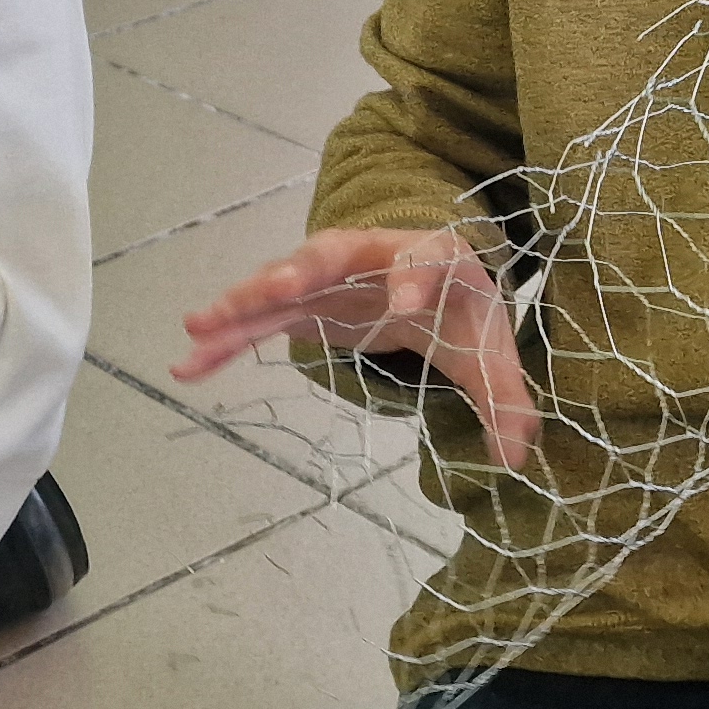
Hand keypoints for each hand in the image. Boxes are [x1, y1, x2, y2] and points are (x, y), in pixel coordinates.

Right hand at [173, 227, 540, 468]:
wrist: (432, 281)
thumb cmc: (462, 313)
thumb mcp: (490, 352)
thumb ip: (506, 399)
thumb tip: (520, 456)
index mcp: (433, 259)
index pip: (425, 259)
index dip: (414, 277)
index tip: (402, 304)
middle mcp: (373, 255)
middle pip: (336, 252)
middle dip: (305, 268)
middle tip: (279, 288)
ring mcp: (330, 275)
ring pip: (282, 282)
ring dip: (242, 302)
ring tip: (198, 327)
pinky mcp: (301, 301)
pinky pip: (258, 317)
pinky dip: (225, 338)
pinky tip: (189, 363)